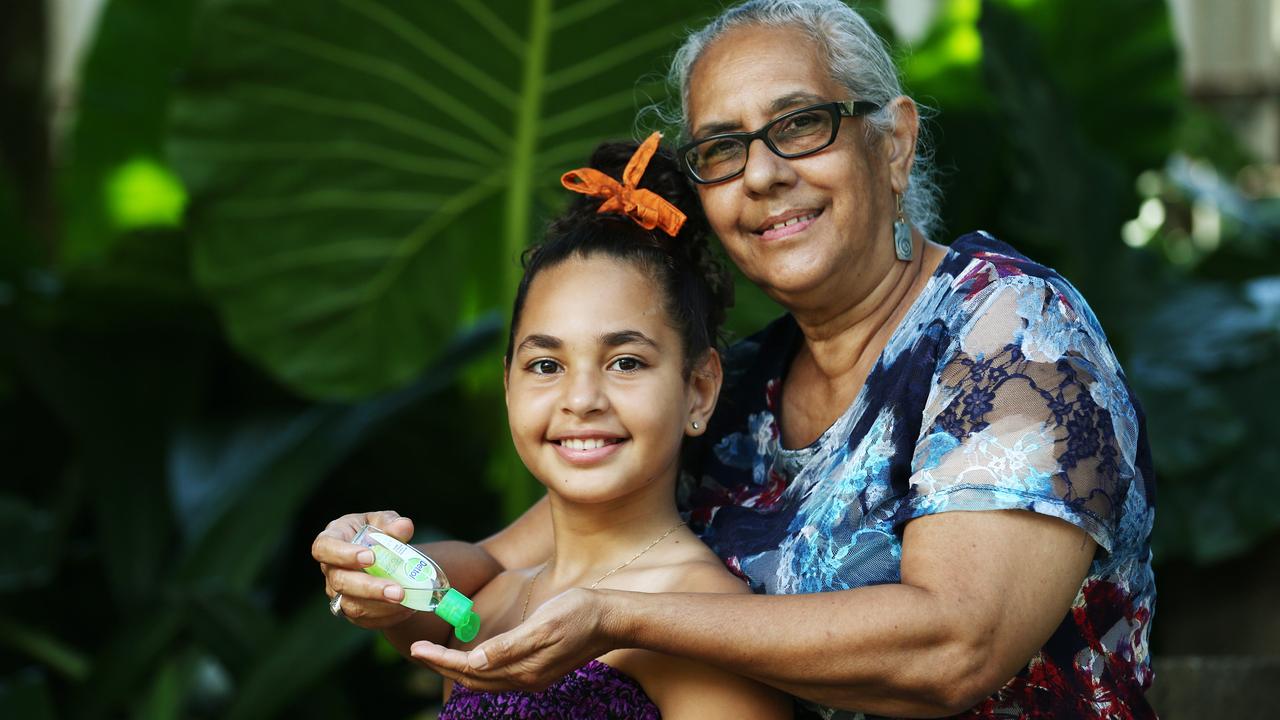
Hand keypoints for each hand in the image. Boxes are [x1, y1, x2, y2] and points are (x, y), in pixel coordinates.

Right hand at [312, 510, 416, 628]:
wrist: (384, 557)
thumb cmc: (377, 532)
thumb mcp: (384, 521)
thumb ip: (392, 523)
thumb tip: (403, 527)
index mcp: (332, 539)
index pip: (324, 548)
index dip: (343, 554)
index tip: (370, 557)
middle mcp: (330, 568)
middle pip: (339, 582)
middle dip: (369, 588)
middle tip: (398, 591)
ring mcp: (337, 592)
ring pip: (350, 605)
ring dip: (380, 606)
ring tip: (406, 600)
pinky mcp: (351, 610)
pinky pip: (365, 619)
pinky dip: (387, 616)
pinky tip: (406, 608)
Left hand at [409, 587, 616, 691]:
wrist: (612, 619)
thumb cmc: (579, 613)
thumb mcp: (543, 625)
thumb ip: (509, 646)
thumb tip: (476, 661)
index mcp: (523, 669)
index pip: (470, 669)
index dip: (441, 660)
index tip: (416, 648)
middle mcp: (525, 679)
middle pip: (473, 679)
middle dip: (442, 667)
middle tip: (417, 651)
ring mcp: (533, 677)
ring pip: (484, 680)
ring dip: (457, 669)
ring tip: (435, 657)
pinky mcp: (539, 670)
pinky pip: (498, 676)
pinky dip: (478, 669)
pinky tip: (471, 658)